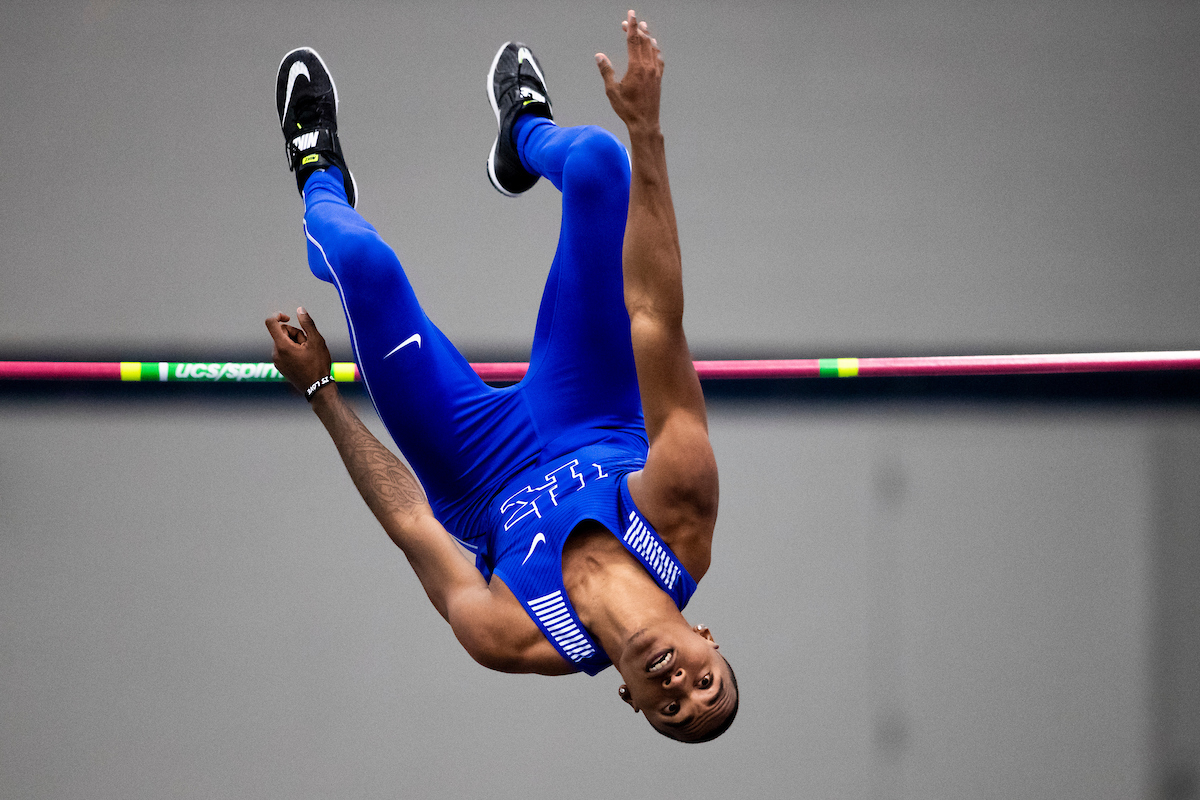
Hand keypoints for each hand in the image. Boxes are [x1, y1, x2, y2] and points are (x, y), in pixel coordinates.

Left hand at [265, 307, 332, 395]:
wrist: (317, 388)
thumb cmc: (318, 365)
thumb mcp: (317, 341)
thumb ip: (307, 324)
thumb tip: (300, 310)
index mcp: (282, 346)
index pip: (271, 323)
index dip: (278, 315)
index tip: (288, 317)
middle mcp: (276, 353)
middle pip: (281, 332)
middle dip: (294, 333)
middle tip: (308, 343)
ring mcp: (277, 361)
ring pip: (283, 342)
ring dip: (295, 342)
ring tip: (307, 353)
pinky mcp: (280, 367)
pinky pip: (284, 352)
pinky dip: (293, 350)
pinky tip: (304, 359)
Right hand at [596, 10, 663, 130]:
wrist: (645, 122)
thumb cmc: (627, 108)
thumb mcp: (612, 91)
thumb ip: (606, 71)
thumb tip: (599, 56)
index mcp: (636, 67)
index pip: (633, 40)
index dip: (631, 26)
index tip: (630, 15)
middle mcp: (648, 66)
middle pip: (643, 41)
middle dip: (637, 29)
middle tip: (630, 20)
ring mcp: (655, 72)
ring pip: (652, 48)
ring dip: (647, 36)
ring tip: (644, 28)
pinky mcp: (658, 78)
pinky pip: (659, 58)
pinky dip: (655, 49)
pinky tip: (654, 47)